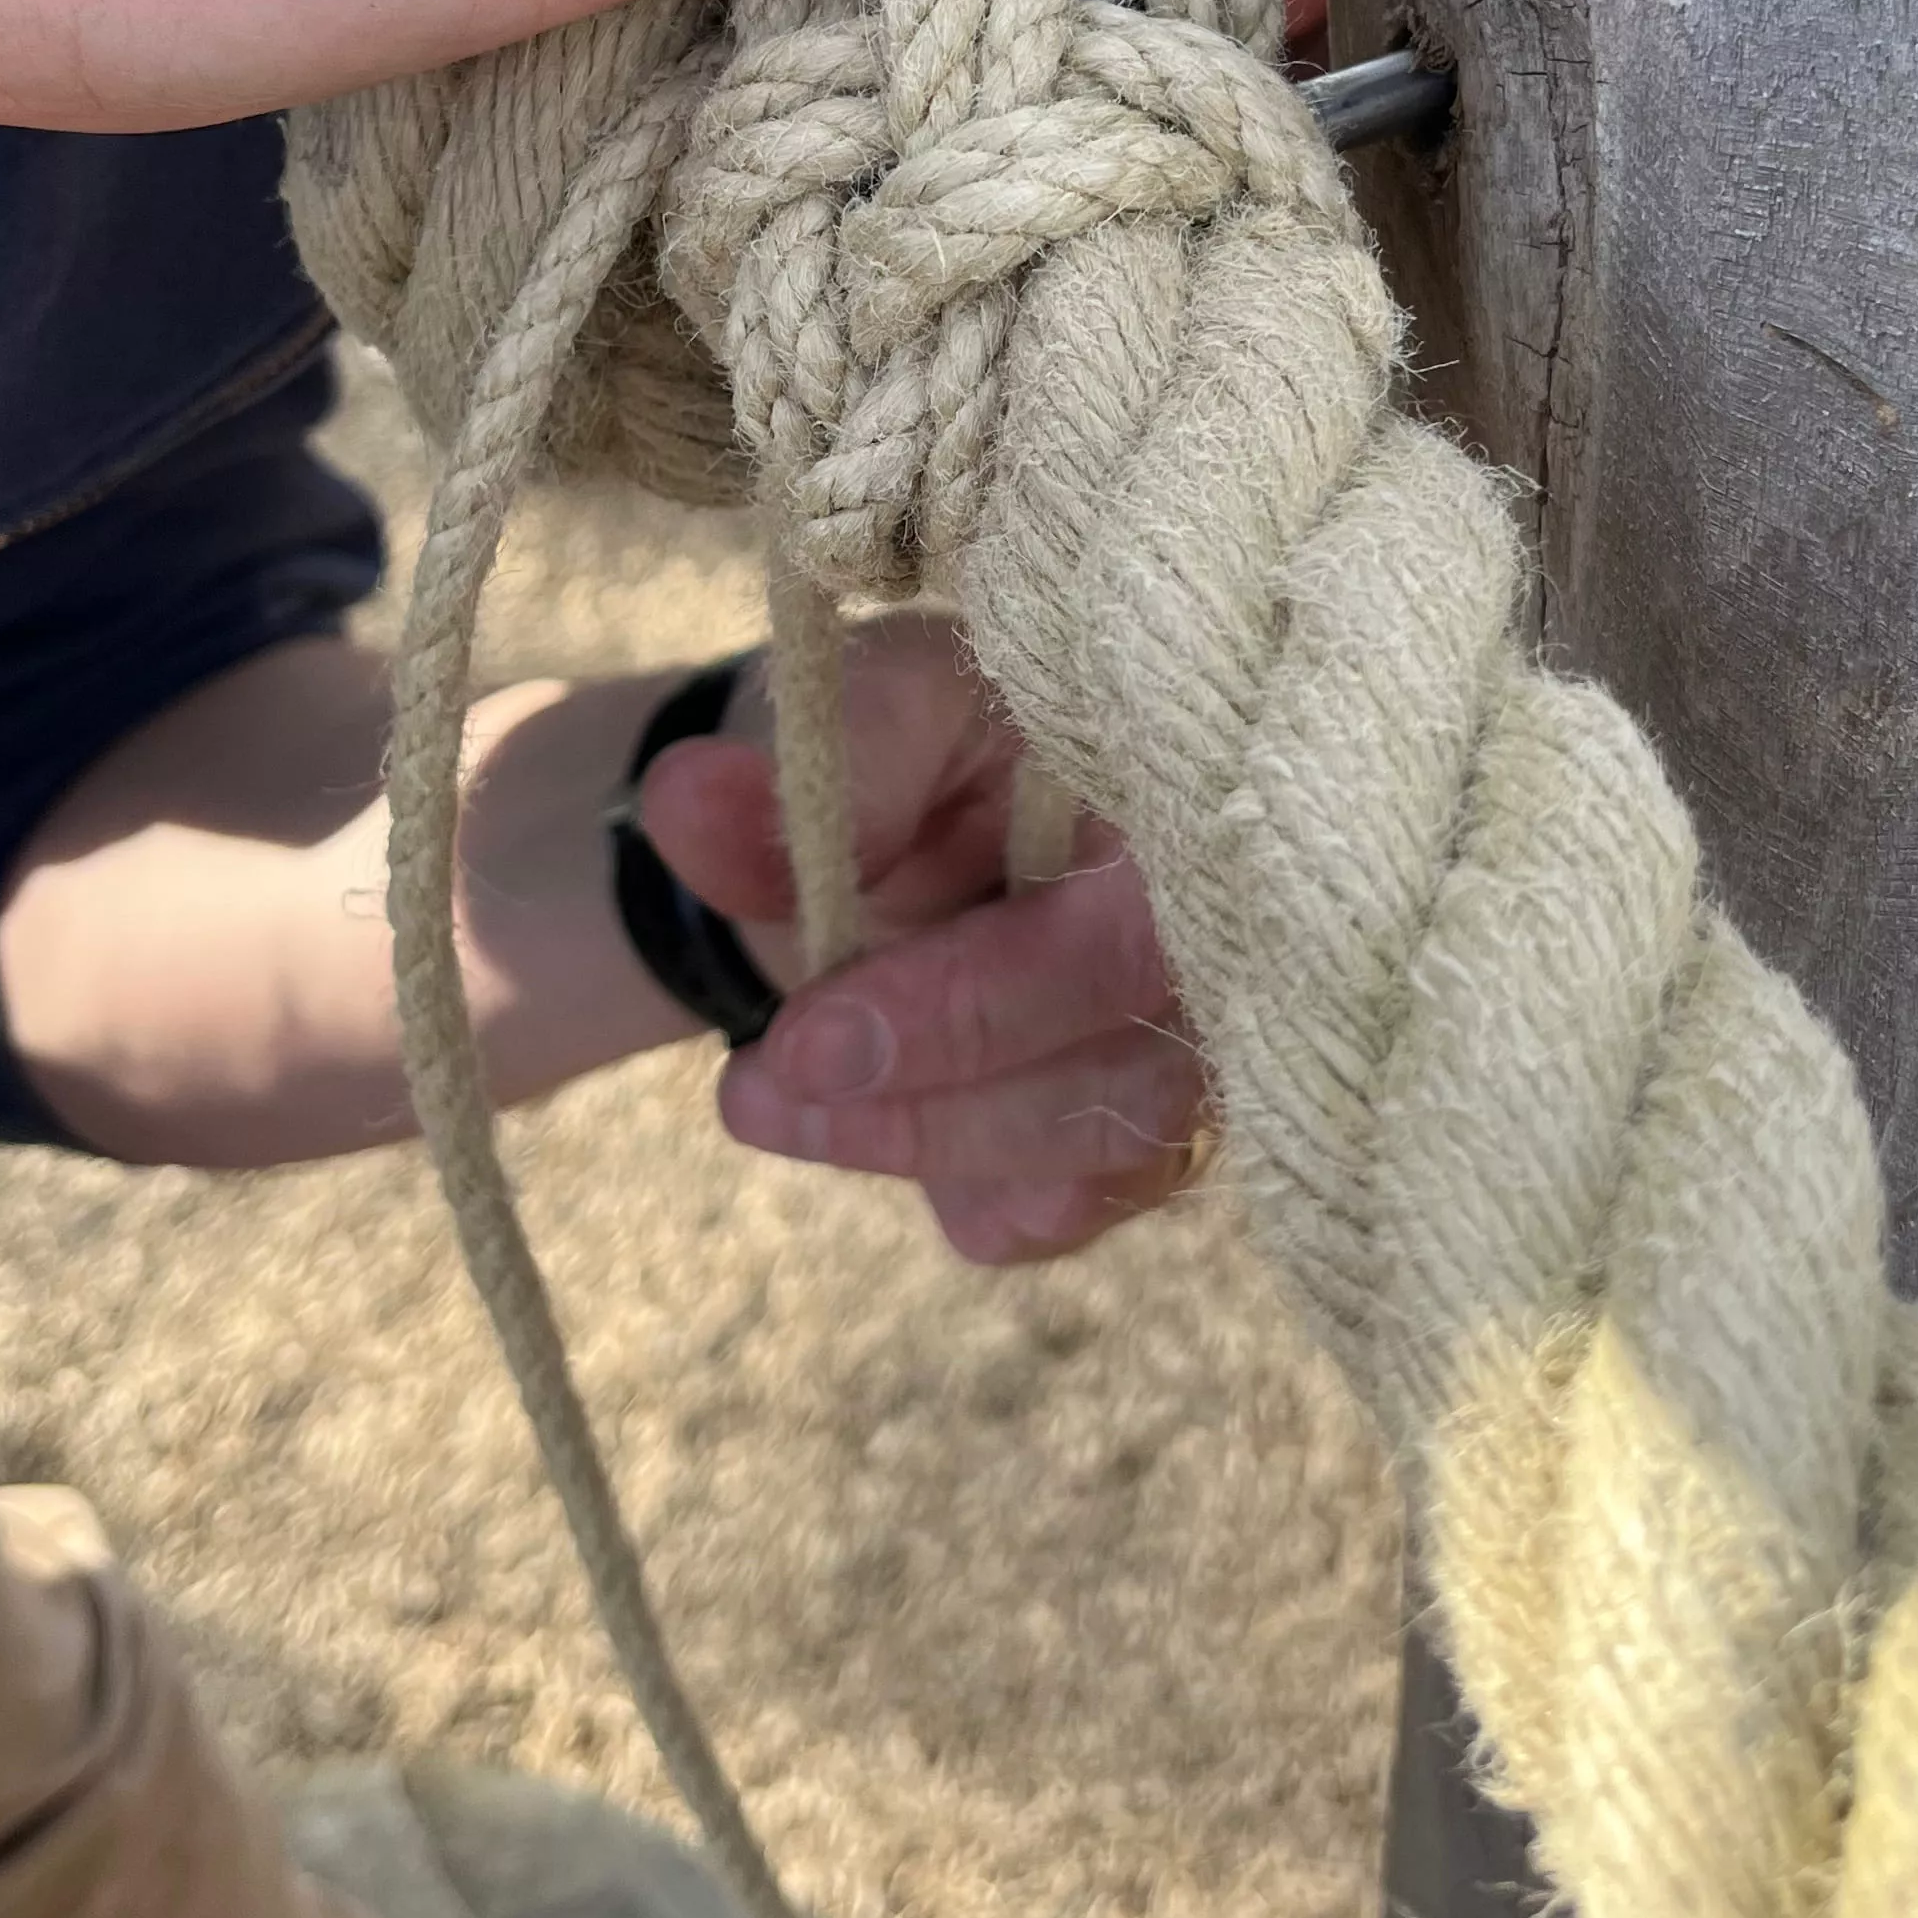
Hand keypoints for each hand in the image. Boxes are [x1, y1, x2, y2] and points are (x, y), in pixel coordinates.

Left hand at [633, 616, 1208, 1263]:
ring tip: (760, 1097)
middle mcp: (1234, 937)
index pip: (1125, 941)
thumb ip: (811, 761)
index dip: (973, 1009)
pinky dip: (965, 1188)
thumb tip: (683, 800)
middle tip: (756, 1089)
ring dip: (920, 1146)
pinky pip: (1064, 1210)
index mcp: (1190, 805)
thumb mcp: (870, 707)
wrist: (900, 804)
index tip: (807, 1044)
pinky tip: (872, 1121)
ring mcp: (1202, 1040)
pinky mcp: (1142, 1129)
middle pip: (1133, 1078)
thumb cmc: (919, 733)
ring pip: (1101, 1155)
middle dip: (934, 1105)